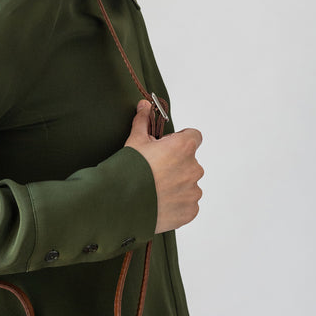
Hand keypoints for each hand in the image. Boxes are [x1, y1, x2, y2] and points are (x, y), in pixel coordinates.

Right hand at [124, 100, 203, 233]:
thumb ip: (143, 121)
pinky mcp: (190, 210)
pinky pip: (187, 204)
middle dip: (176, 165)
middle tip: (155, 172)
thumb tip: (144, 105)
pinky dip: (176, 204)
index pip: (194, 136)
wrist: (122, 203)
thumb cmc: (129, 170)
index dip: (180, 140)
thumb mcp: (135, 141)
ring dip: (176, 186)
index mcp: (184, 147)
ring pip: (188, 184)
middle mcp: (194, 168)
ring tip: (154, 190)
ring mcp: (193, 191)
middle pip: (189, 162)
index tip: (167, 148)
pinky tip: (159, 203)